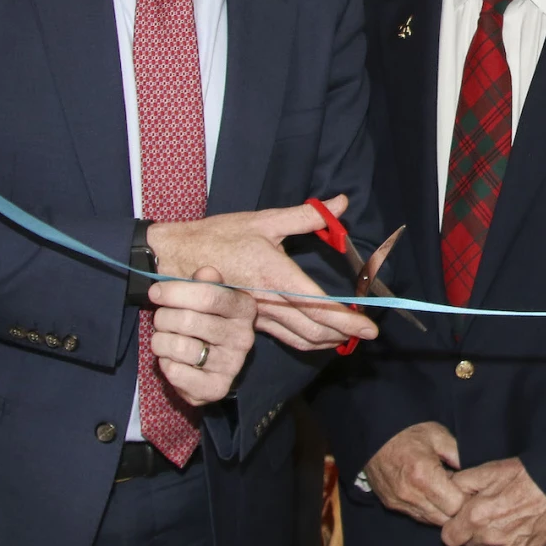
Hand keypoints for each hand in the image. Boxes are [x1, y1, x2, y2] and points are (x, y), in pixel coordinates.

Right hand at [147, 194, 378, 353]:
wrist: (176, 259)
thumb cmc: (219, 237)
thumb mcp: (263, 220)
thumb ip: (306, 216)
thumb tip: (340, 203)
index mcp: (276, 276)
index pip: (320, 306)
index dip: (348, 320)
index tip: (369, 328)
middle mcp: (269, 302)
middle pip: (315, 329)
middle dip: (345, 335)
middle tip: (366, 334)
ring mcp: (258, 316)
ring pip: (301, 339)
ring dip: (328, 342)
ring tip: (348, 338)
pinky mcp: (250, 322)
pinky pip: (285, 339)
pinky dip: (307, 343)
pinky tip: (320, 339)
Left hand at [148, 267, 256, 406]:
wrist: (213, 365)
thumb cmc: (206, 322)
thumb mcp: (208, 297)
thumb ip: (204, 283)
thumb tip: (205, 272)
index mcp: (244, 308)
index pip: (209, 296)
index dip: (175, 292)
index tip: (155, 292)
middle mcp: (243, 337)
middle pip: (188, 321)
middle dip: (163, 318)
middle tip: (161, 320)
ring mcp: (232, 365)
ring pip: (180, 347)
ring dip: (161, 342)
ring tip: (165, 340)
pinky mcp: (217, 388)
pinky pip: (176, 373)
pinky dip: (166, 365)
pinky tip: (173, 361)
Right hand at [364, 422, 465, 525]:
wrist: (375, 435)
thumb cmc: (408, 433)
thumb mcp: (439, 435)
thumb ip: (458, 454)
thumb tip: (472, 473)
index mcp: (424, 475)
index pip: (455, 505)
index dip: (465, 498)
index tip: (467, 488)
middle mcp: (410, 494)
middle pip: (444, 519)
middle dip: (455, 508)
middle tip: (459, 492)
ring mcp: (399, 501)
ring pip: (430, 521)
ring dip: (441, 511)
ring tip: (444, 492)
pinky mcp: (391, 504)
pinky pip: (417, 516)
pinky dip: (427, 510)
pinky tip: (430, 494)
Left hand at [441, 458, 545, 545]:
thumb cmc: (522, 475)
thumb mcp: (487, 471)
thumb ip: (460, 483)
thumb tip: (445, 489)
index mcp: (476, 517)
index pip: (449, 539)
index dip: (453, 527)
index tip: (461, 517)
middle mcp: (491, 537)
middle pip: (468, 545)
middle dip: (471, 531)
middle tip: (484, 512)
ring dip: (491, 535)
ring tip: (505, 513)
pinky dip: (511, 538)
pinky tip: (520, 520)